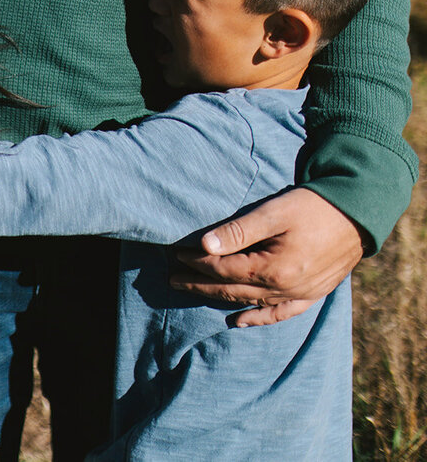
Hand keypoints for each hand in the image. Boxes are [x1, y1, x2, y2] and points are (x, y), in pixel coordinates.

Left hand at [171, 187, 363, 326]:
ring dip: (220, 298)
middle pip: (231, 290)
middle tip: (172, 280)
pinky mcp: (312, 294)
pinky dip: (258, 318)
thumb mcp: (273, 213)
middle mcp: (285, 289)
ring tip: (193, 291)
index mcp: (273, 269)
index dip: (197, 264)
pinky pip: (280, 314)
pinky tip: (239, 321)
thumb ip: (238, 231)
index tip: (177, 255)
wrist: (356, 214)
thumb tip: (204, 244)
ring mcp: (300, 295)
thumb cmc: (312, 208)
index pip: (223, 270)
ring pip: (250, 303)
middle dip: (199, 284)